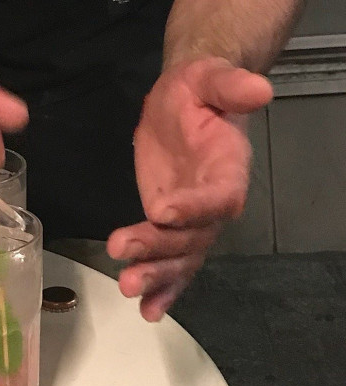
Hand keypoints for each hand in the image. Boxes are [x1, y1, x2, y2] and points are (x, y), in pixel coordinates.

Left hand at [107, 57, 271, 320]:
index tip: (161, 211)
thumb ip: (230, 85)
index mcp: (227, 169)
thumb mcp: (209, 78)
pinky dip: (162, 286)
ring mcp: (193, 217)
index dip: (195, 207)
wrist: (187, 100)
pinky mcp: (172, 223)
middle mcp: (215, 201)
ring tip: (127, 286)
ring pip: (180, 256)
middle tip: (127, 267)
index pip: (219, 197)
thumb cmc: (199, 88)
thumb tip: (258, 87)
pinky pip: (172, 259)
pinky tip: (145, 308)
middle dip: (160, 253)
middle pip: (194, 237)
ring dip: (155, 274)